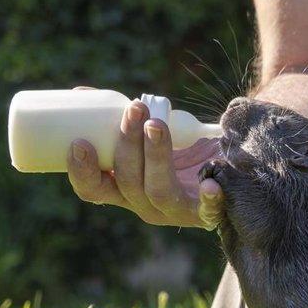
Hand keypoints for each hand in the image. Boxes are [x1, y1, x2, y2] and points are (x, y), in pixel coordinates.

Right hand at [66, 88, 223, 228]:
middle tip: (134, 109)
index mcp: (124, 189)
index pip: (94, 189)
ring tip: (157, 124)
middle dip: (127, 144)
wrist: (228, 170)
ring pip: (158, 189)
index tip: (79, 142)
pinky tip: (210, 184)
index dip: (82, 171)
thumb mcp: (147, 136)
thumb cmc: (180, 150)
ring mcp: (176, 210)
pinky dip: (208, 198)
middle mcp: (145, 204)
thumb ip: (123, 118)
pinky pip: (207, 209)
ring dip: (155, 155)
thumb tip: (80, 95)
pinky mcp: (206, 211)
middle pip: (127, 182)